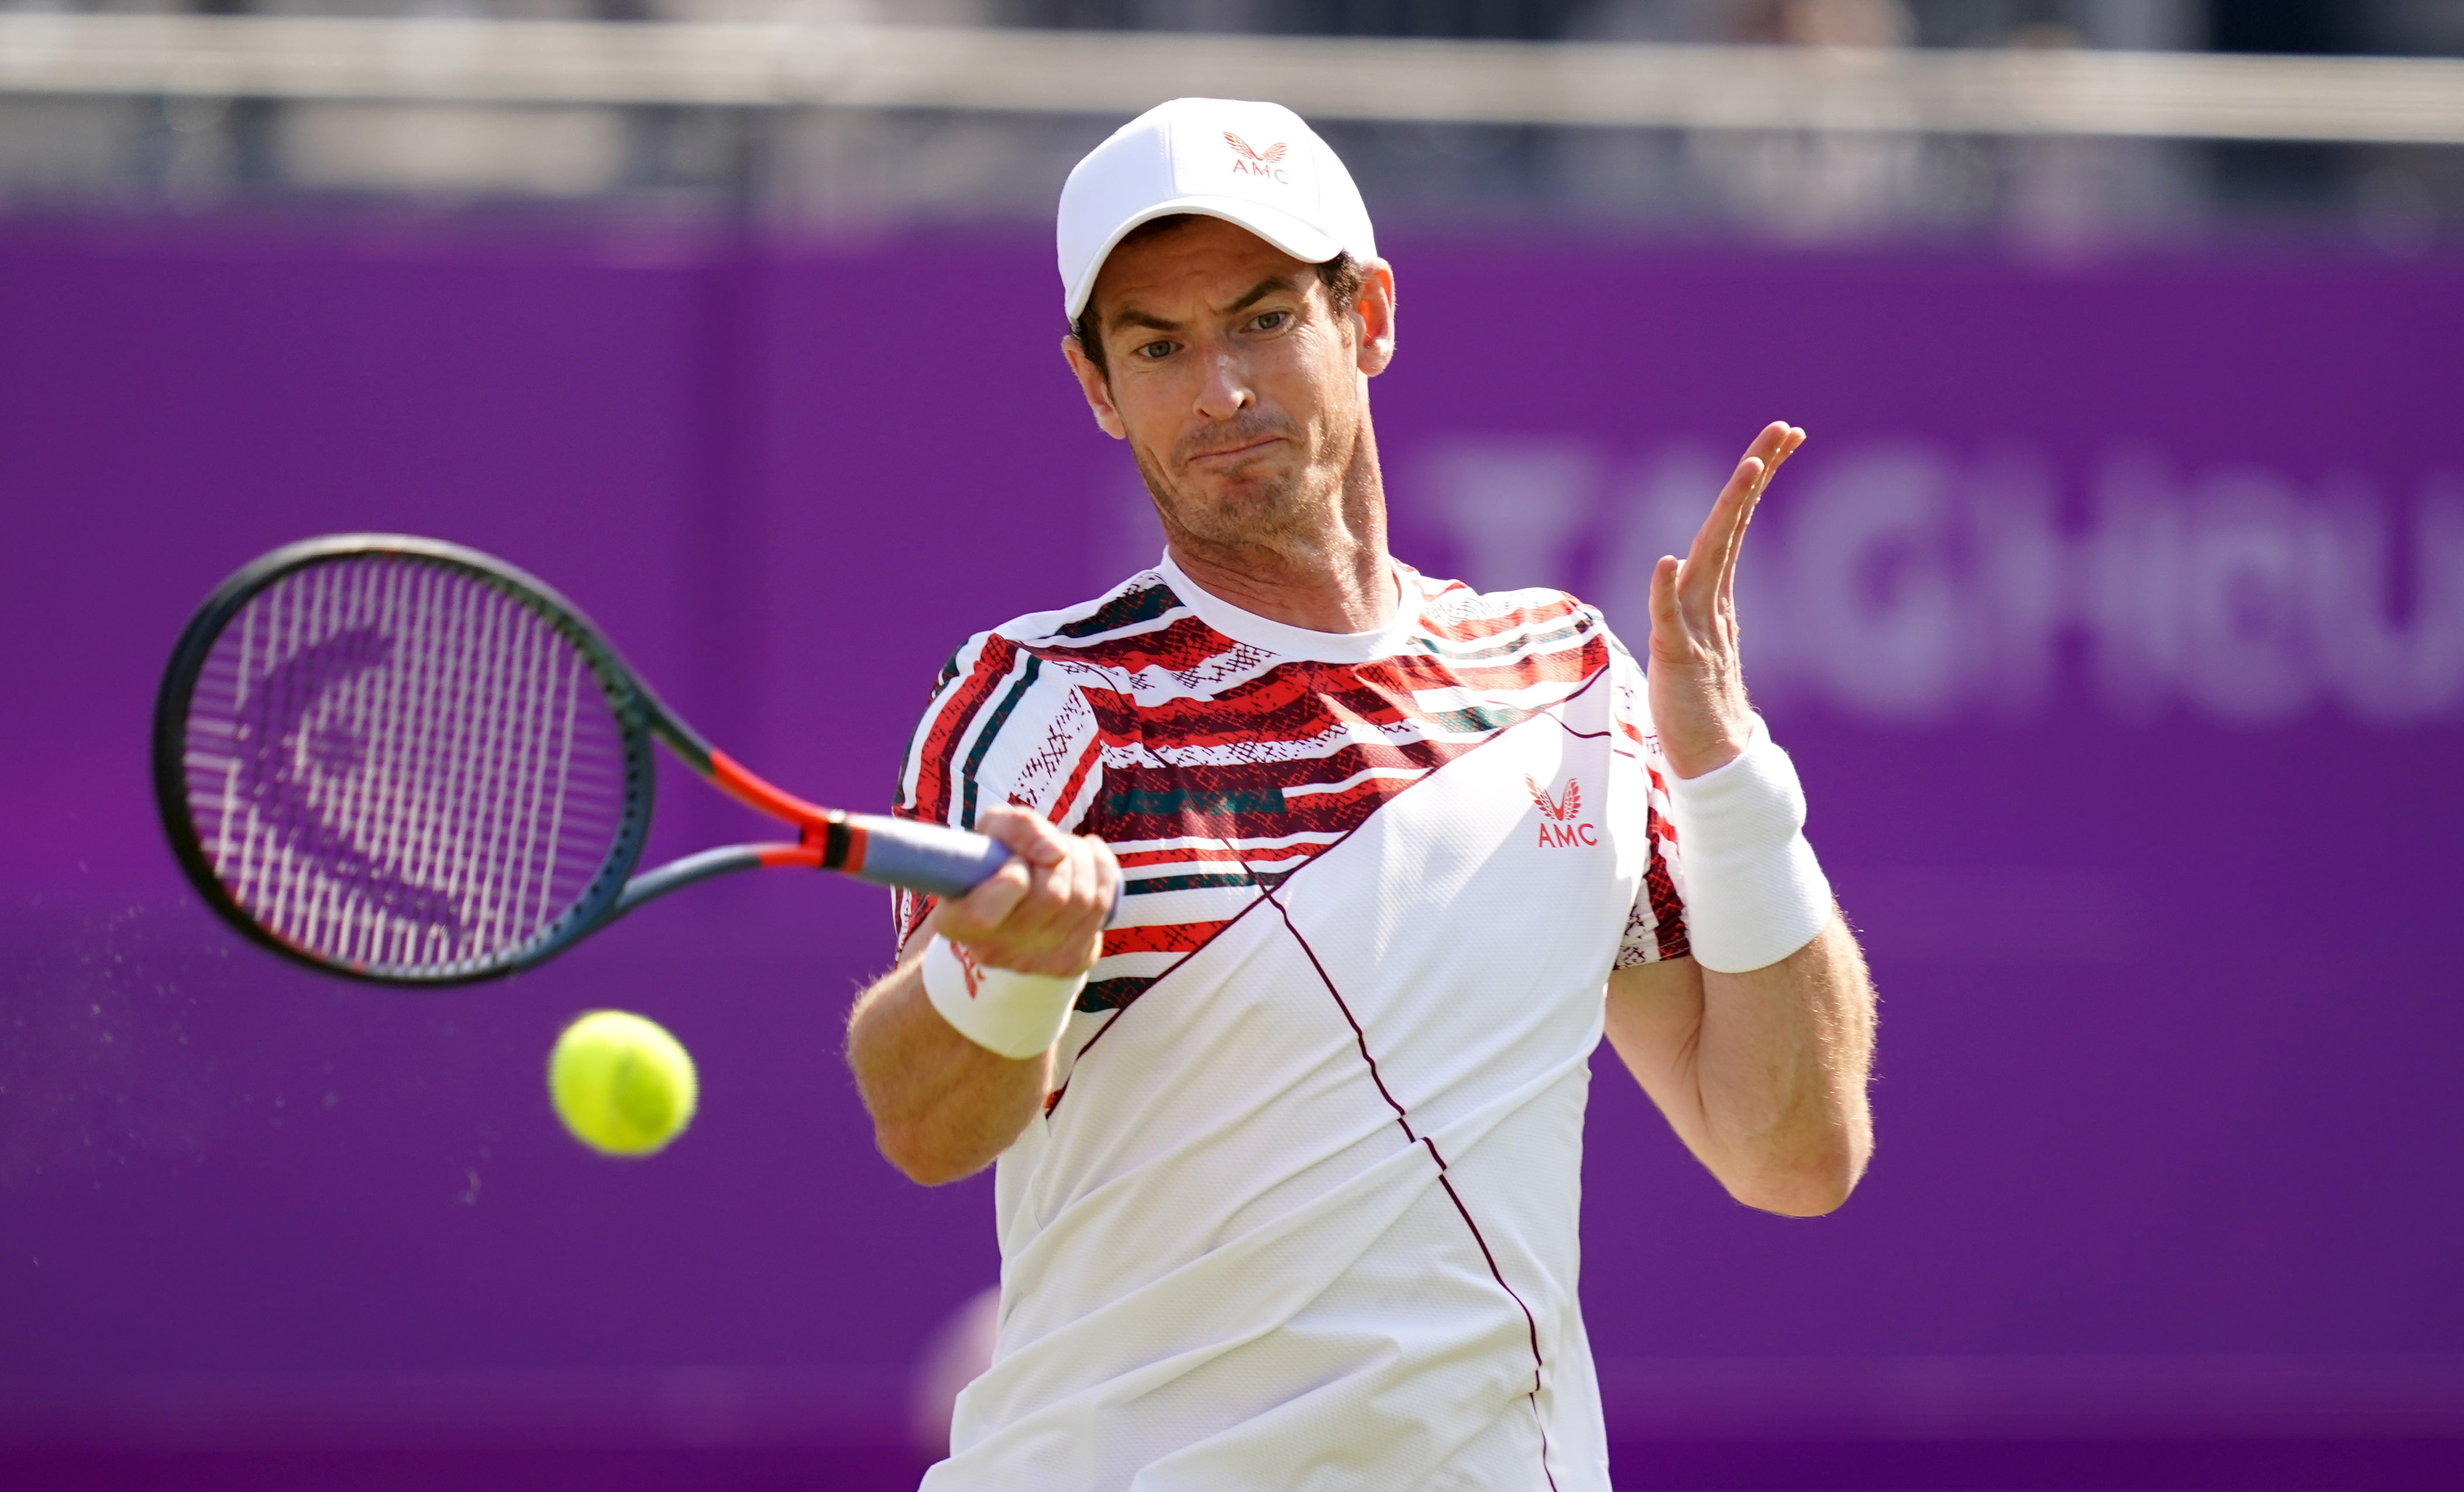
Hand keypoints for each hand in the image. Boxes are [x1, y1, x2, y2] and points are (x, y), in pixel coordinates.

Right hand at [926, 804, 1117, 979]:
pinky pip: (1103, 907)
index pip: (986, 912)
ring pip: (1083, 900)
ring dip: (1083, 860)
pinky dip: (1102, 872)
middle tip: (1052, 847)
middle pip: (1051, 897)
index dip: (1013, 875)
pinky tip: (1088, 863)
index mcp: (956, 922)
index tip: (1016, 859)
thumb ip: (1017, 827)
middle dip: (1061, 855)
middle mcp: (993, 951)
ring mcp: (1035, 963)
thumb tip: (1056, 853)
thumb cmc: (999, 860)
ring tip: (1069, 852)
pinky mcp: (1071, 962)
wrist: (1017, 903)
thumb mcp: (993, 831)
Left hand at [1648, 420, 1804, 780]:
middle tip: (1784, 429)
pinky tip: (1667, 560)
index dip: (1754, 478)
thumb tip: (1678, 566)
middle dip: (1756, 474)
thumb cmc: (1696, 700)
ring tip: (1750, 468)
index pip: (1734, 522)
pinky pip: (1667, 620)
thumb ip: (1688, 600)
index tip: (1783, 436)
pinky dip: (1664, 591)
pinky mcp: (1676, 657)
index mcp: (1715, 592)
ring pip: (1712, 557)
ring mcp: (1698, 626)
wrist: (1711, 756)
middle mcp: (1711, 600)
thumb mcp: (1688, 635)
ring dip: (1729, 512)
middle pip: (1733, 525)